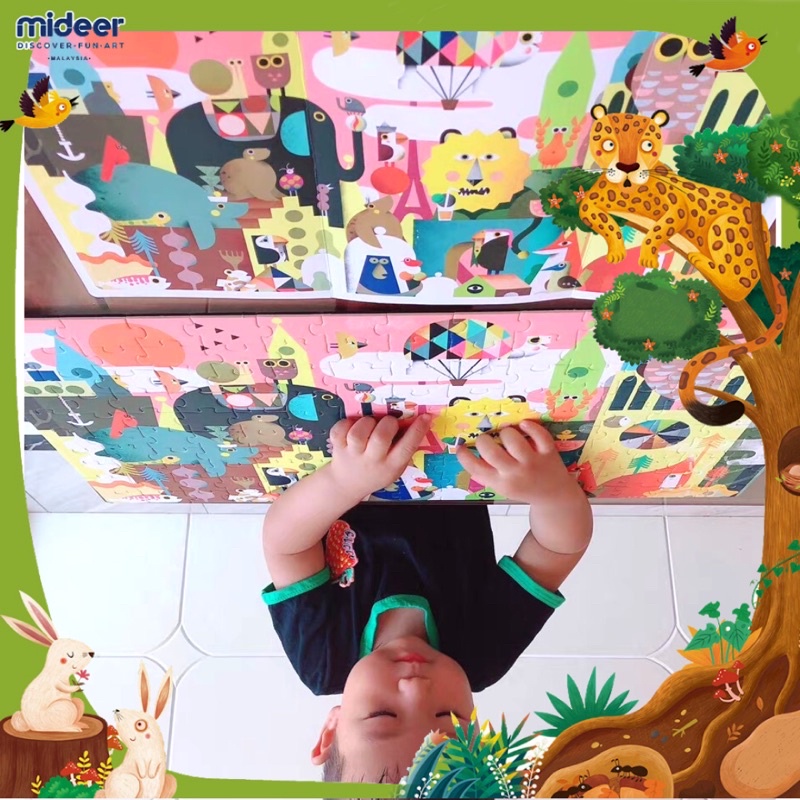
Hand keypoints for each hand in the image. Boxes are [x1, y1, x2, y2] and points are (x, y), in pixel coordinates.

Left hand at [328, 414, 431, 501]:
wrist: (347, 485)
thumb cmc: (376, 470)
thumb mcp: (395, 467)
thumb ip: (404, 448)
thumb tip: (419, 421)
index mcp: (390, 466)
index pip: (407, 448)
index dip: (417, 431)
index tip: (425, 417)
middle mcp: (372, 461)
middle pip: (380, 437)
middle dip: (388, 423)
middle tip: (388, 423)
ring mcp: (353, 455)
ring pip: (358, 432)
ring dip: (366, 422)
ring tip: (368, 425)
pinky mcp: (338, 447)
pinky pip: (340, 430)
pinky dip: (345, 424)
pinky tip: (351, 427)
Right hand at [455, 420, 582, 505]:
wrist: (554, 496)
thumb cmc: (524, 488)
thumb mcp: (502, 488)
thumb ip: (485, 474)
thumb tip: (464, 455)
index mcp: (501, 483)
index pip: (474, 467)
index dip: (463, 455)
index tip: (461, 447)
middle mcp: (515, 473)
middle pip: (490, 450)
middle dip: (483, 440)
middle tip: (486, 440)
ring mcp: (532, 462)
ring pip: (511, 437)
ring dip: (505, 432)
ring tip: (507, 437)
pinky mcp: (548, 453)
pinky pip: (538, 434)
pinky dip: (530, 426)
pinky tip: (524, 425)